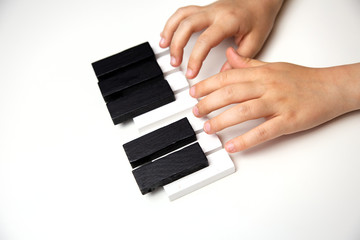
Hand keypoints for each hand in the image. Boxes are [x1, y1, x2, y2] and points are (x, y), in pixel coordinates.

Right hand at [160, 0, 283, 78]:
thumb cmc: (259, 17)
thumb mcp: (255, 41)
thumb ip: (239, 58)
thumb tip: (224, 74)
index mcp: (228, 20)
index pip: (205, 40)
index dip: (195, 59)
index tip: (191, 73)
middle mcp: (215, 12)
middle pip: (187, 25)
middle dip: (177, 45)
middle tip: (175, 63)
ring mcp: (207, 9)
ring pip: (181, 16)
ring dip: (170, 32)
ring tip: (165, 48)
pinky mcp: (204, 9)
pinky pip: (182, 13)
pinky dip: (172, 23)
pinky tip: (167, 34)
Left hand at [190, 47, 359, 151]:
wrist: (331, 87)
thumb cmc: (302, 79)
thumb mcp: (273, 66)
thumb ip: (248, 63)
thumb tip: (229, 56)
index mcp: (261, 73)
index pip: (227, 77)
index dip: (207, 85)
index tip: (194, 93)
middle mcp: (267, 86)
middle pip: (230, 93)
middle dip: (208, 103)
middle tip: (196, 112)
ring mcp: (277, 103)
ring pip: (243, 111)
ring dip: (221, 120)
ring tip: (208, 128)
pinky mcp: (288, 121)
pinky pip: (263, 131)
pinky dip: (245, 139)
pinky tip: (232, 146)